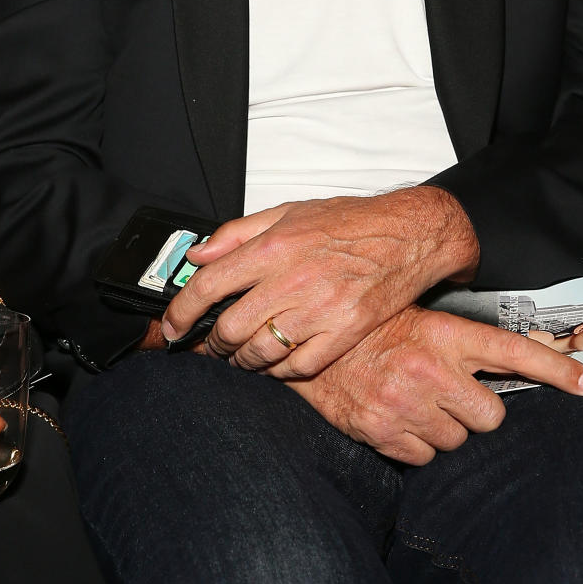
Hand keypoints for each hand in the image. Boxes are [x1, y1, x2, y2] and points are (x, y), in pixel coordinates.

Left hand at [162, 187, 478, 376]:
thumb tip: (197, 255)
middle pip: (230, 327)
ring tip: (239, 358)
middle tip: (210, 347)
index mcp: (274, 246)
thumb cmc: (349, 223)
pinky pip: (298, 366)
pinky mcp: (345, 332)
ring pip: (260, 352)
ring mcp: (321, 309)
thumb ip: (236, 234)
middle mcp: (294, 278)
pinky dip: (278, 371)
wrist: (409, 235)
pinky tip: (275, 363)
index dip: (182, 312)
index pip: (209, 284)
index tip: (173, 327)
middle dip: (212, 344)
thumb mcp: (287, 212)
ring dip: (241, 361)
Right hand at [286, 305, 582, 465]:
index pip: (514, 351)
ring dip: (441, 429)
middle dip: (472, 411)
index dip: (559, 370)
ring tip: (411, 402)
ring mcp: (406, 402)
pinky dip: (412, 445)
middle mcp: (430, 368)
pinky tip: (393, 418)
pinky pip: (424, 457)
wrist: (302, 344)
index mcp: (444, 333)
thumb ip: (458, 344)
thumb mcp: (416, 320)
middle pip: (491, 415)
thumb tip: (503, 371)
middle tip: (443, 393)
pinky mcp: (382, 431)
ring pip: (457, 440)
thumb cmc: (363, 332)